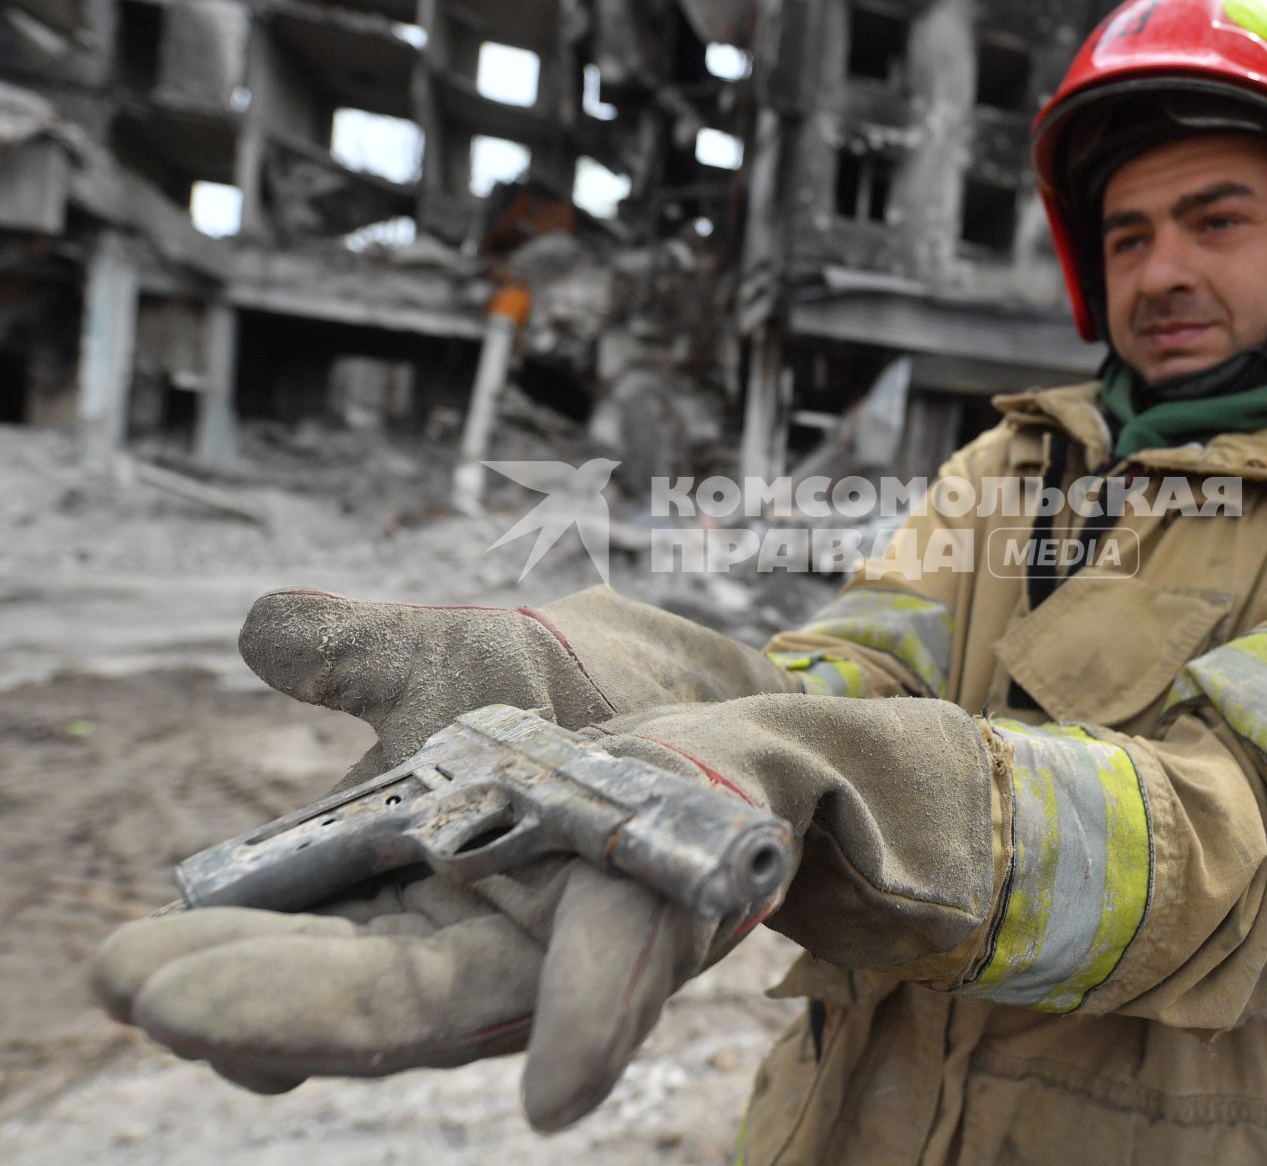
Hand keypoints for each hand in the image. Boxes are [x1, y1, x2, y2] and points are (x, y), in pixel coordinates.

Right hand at [90, 583, 793, 1127]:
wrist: (682, 689)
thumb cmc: (548, 682)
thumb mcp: (433, 660)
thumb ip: (346, 653)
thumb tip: (261, 627)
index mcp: (379, 887)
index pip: (279, 962)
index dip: (214, 979)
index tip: (134, 975)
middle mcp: (445, 945)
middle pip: (337, 1007)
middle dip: (253, 1013)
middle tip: (166, 1009)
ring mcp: (529, 957)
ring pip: (432, 1021)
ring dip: (341, 1035)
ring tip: (254, 1054)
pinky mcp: (622, 945)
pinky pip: (587, 1001)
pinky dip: (568, 1031)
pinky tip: (544, 1089)